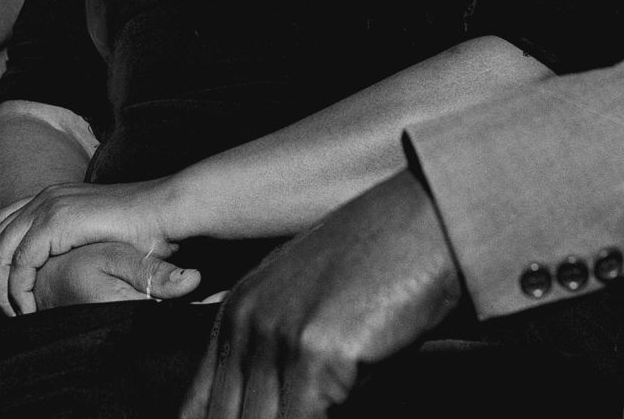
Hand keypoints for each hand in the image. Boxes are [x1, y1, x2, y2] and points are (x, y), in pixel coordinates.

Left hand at [0, 178, 178, 315]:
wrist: (165, 209)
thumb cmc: (143, 226)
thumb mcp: (98, 231)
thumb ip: (77, 241)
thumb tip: (65, 263)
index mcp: (53, 196)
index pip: (3, 224)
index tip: (5, 291)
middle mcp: (46, 197)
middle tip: (3, 308)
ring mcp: (49, 206)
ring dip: (0, 287)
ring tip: (14, 313)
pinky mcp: (57, 222)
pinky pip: (20, 262)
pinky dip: (18, 289)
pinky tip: (29, 308)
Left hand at [180, 170, 463, 418]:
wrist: (424, 223)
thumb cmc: (381, 270)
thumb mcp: (310, 308)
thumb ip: (280, 364)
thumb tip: (283, 411)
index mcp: (235, 315)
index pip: (199, 407)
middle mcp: (245, 323)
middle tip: (299, 413)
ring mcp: (277, 336)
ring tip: (321, 410)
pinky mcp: (317, 353)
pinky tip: (340, 408)